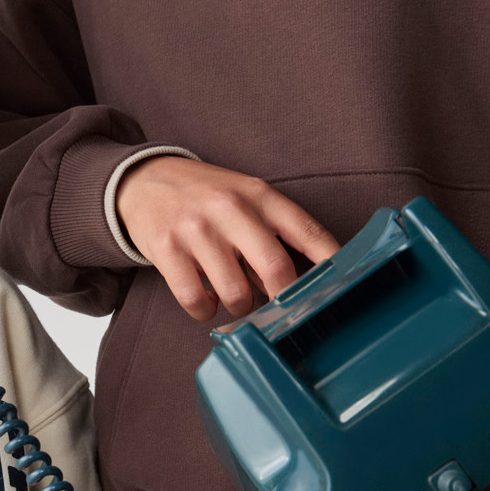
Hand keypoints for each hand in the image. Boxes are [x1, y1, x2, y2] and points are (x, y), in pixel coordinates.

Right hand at [115, 157, 339, 320]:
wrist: (142, 181)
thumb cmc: (204, 195)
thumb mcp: (243, 196)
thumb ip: (275, 233)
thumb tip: (309, 284)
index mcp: (257, 194)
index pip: (308, 231)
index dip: (333, 265)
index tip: (346, 291)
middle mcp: (229, 207)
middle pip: (276, 270)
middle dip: (283, 299)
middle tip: (279, 306)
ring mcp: (195, 228)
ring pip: (236, 294)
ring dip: (239, 306)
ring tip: (231, 292)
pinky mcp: (166, 249)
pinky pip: (197, 301)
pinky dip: (204, 309)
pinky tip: (204, 295)